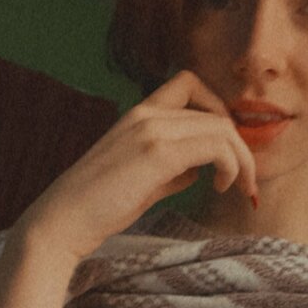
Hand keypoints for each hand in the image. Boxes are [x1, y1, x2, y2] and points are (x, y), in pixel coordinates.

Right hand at [17, 70, 257, 261]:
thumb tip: (199, 171)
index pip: (191, 86)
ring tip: (238, 187)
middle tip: (245, 180)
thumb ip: (171, 169)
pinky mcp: (158, 153)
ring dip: (241, 159)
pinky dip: (231, 165)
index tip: (225, 148)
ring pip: (222, 127)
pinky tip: (221, 187)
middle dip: (240, 146)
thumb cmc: (98, 207)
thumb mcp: (141, 180)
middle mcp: (146, 113)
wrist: (63, 221)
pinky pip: (215, 146)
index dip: (218, 111)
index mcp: (138, 113)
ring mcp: (152, 129)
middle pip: (216, 112)